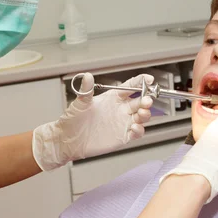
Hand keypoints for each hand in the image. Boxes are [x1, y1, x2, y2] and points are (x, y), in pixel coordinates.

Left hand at [32, 73, 153, 170]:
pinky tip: (134, 128)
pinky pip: (137, 133)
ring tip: (142, 113)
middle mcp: (120, 109)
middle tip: (147, 100)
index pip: (131, 87)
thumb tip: (87, 76)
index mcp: (113, 98)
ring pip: (142, 116)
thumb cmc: (73, 120)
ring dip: (146, 114)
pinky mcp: (122, 136)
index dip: (141, 82)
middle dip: (147, 99)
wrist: (68, 141)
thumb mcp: (80, 103)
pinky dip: (139, 130)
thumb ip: (86, 90)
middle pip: (140, 102)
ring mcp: (123, 122)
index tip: (148, 79)